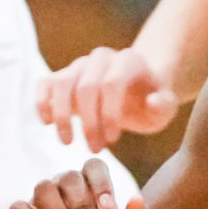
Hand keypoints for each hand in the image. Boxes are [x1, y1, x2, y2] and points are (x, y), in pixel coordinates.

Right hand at [37, 46, 178, 150]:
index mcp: (128, 62)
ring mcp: (79, 66)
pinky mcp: (62, 76)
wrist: (136, 91)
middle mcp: (100, 59)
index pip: (111, 83)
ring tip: (68, 142)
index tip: (112, 140)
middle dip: (89, 122)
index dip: (109, 113)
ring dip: (62, 115)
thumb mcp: (165, 108)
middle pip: (86, 86)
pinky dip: (42, 102)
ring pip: (61, 83)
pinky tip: (47, 123)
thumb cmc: (151, 102)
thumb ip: (164, 106)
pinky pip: (45, 83)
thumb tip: (152, 103)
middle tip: (95, 149)